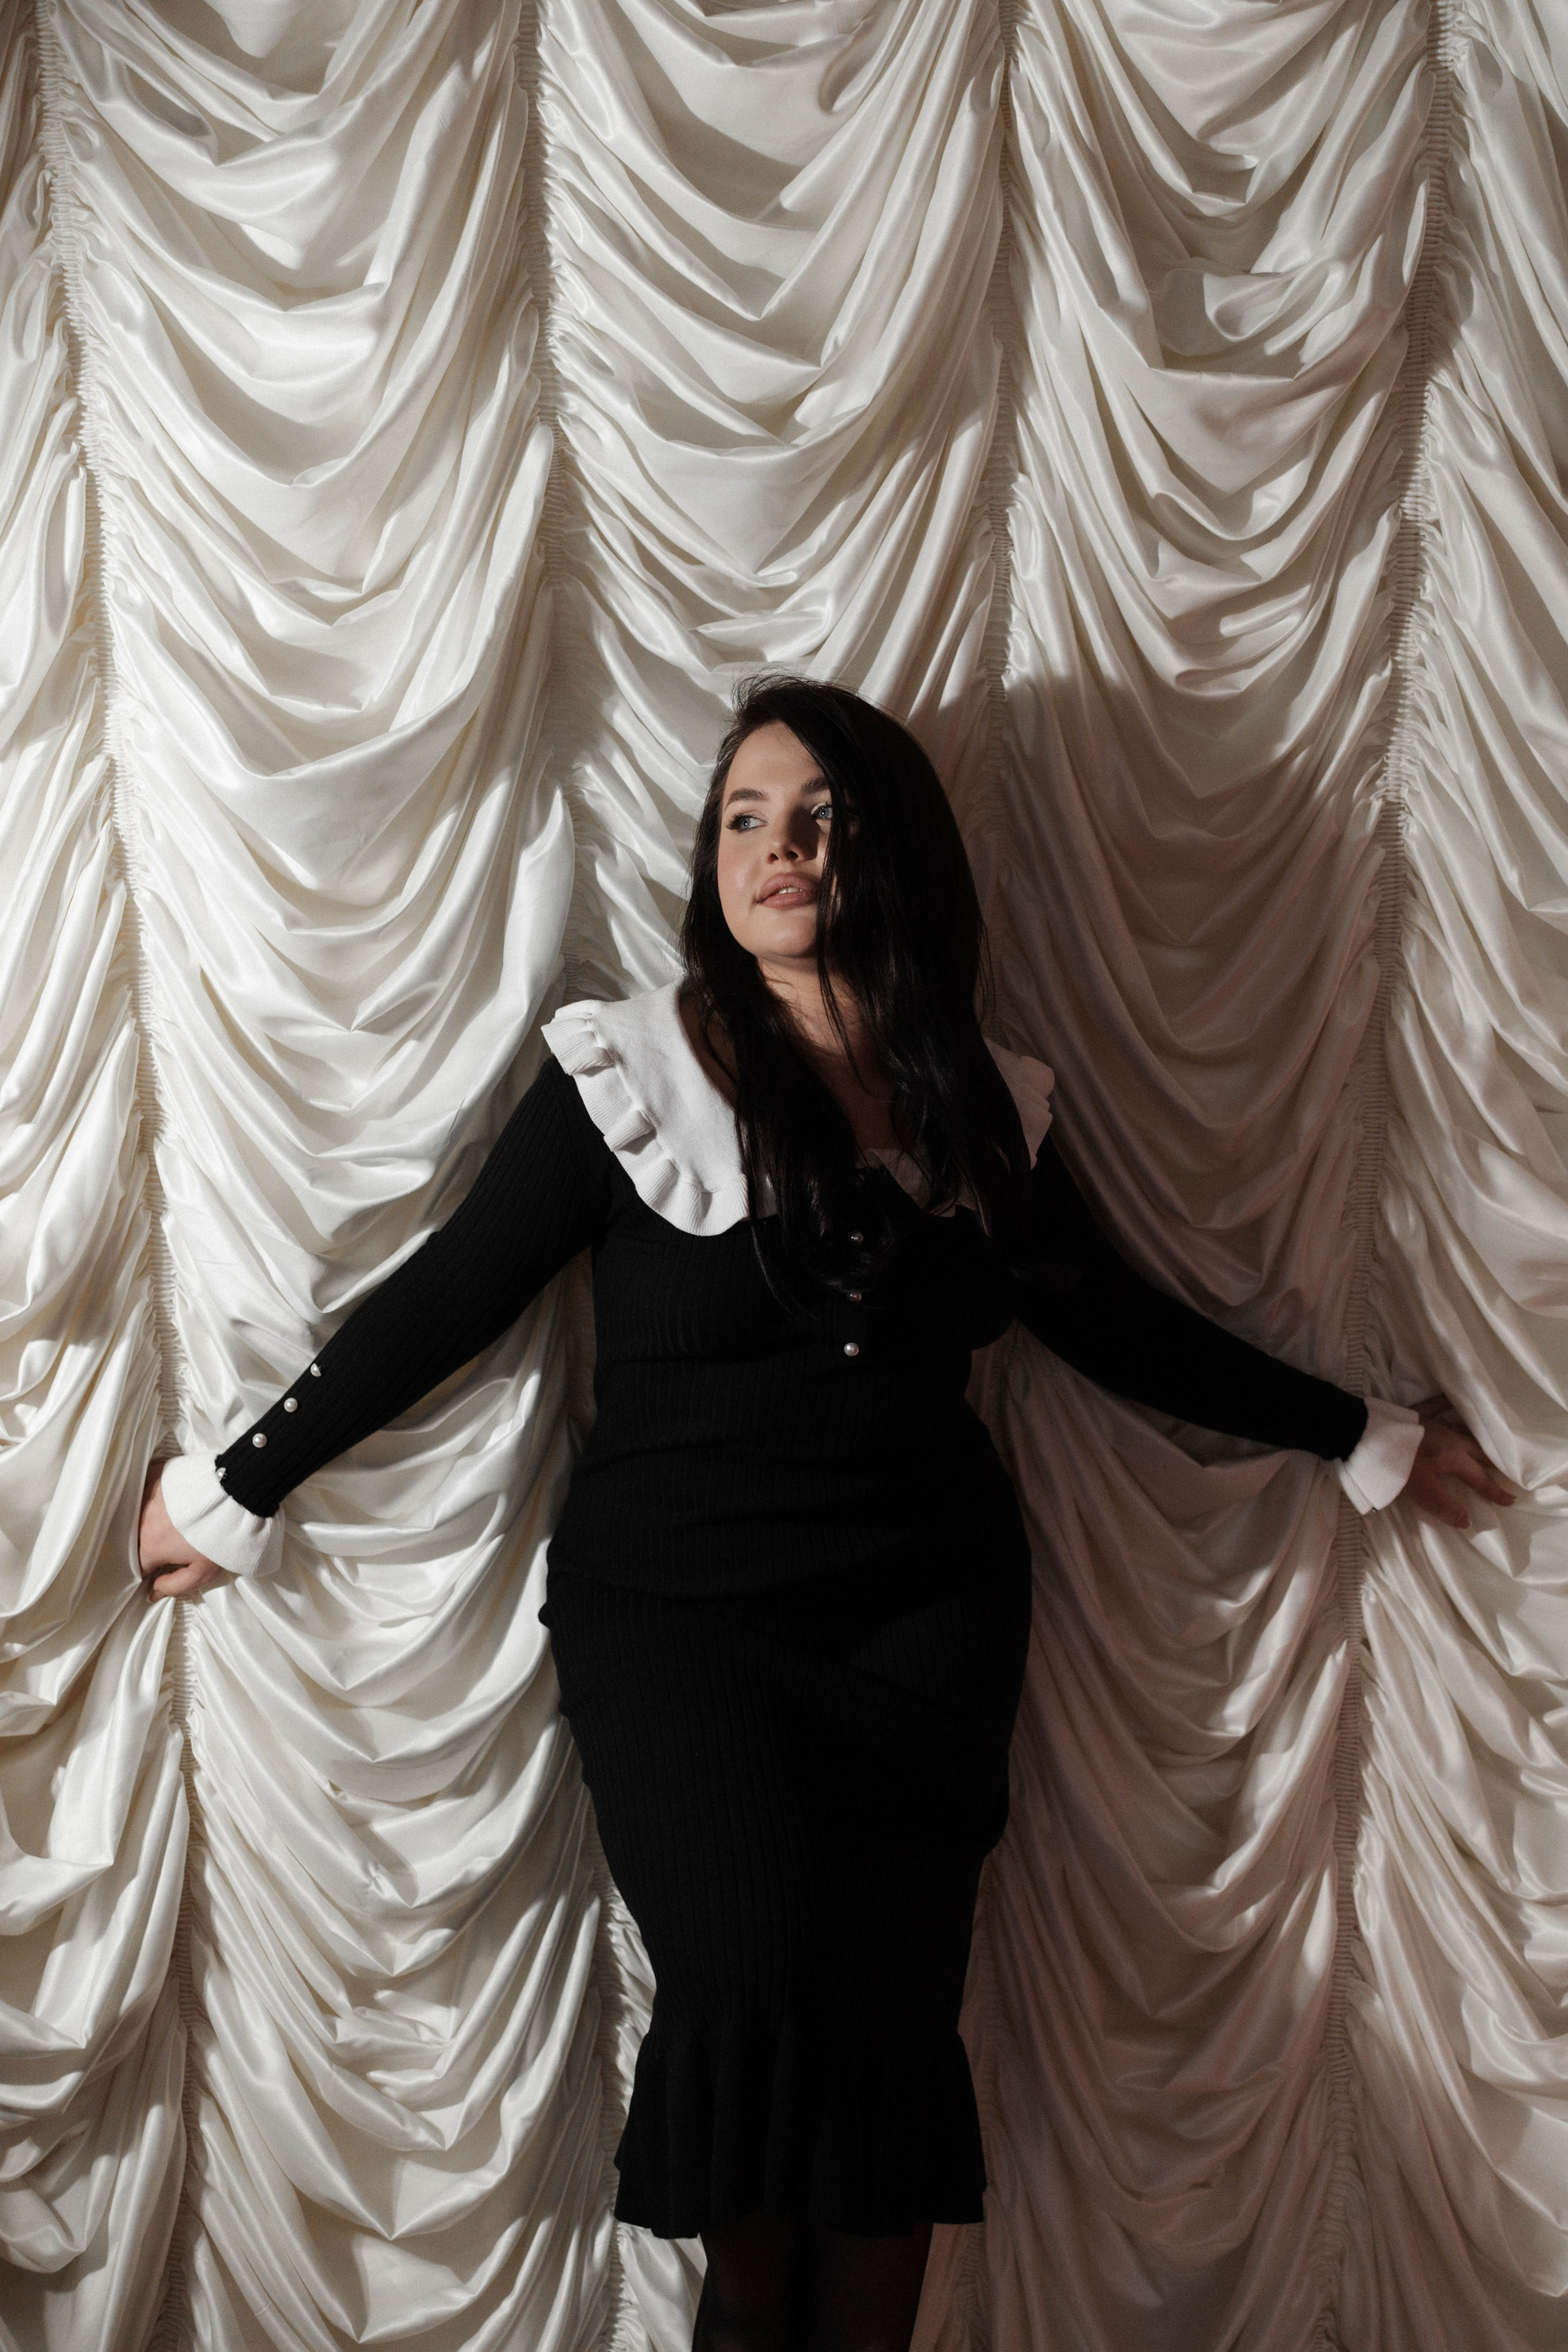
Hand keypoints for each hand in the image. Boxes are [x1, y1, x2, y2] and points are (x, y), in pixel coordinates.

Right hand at [138, 1462, 225, 1598]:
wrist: (235, 1493)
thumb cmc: (220, 1536)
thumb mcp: (202, 1572)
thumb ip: (174, 1586)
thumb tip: (154, 1592)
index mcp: (150, 1547)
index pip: (138, 1566)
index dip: (148, 1572)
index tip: (159, 1571)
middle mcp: (142, 1521)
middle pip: (136, 1540)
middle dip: (146, 1546)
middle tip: (167, 1546)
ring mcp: (147, 1496)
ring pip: (138, 1515)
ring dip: (147, 1521)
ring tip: (167, 1523)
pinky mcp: (156, 1476)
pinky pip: (144, 1489)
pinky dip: (149, 1496)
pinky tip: (164, 1499)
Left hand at [1402, 1396, 1514, 1530]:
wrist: (1362, 1436)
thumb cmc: (1394, 1468)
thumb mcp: (1421, 1493)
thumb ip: (1445, 1506)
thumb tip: (1469, 1521)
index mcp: (1452, 1458)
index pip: (1478, 1478)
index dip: (1494, 1491)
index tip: (1511, 1500)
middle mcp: (1448, 1438)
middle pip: (1476, 1451)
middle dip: (1492, 1462)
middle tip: (1507, 1468)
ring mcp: (1431, 1424)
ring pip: (1461, 1430)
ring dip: (1475, 1439)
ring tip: (1486, 1443)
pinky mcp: (1413, 1415)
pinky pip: (1434, 1406)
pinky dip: (1444, 1404)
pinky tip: (1450, 1399)